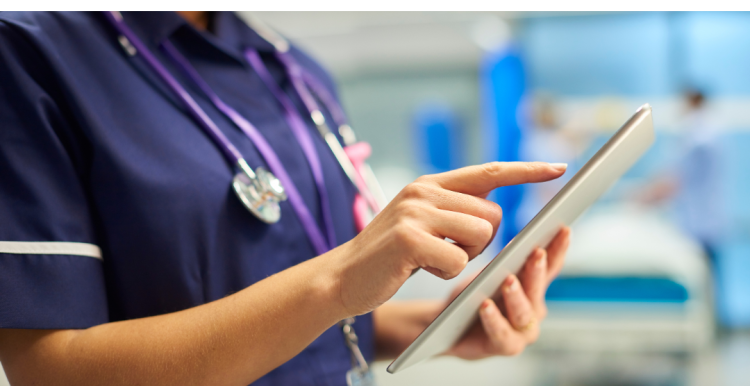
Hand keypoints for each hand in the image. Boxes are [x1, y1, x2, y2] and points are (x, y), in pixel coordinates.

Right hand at [323, 162, 566, 316]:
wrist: (342, 275)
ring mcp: (415, 212)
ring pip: (481, 235)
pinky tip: (419, 268)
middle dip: (482, 241)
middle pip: (493, 215)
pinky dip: (446, 272)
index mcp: (430, 184)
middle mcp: (424, 191)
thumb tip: (495, 213)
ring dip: (465, 257)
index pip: (489, 172)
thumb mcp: (420, 221)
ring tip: (431, 258)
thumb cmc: (389, 255)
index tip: (560, 169)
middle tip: (447, 250)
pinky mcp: (409, 239)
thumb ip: (453, 209)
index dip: (526, 171)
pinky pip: (459, 260)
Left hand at [444, 227, 570, 358]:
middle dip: (537, 269)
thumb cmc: (472, 297)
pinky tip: (485, 305)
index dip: (558, 249)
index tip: (563, 229)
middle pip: (538, 288)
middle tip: (536, 252)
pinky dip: (493, 318)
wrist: (447, 326)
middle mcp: (534, 310)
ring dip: (516, 295)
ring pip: (523, 312)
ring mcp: (522, 331)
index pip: (550, 266)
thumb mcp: (488, 274)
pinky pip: (501, 333)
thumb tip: (516, 243)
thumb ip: (505, 262)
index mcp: (533, 288)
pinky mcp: (505, 346)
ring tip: (508, 280)